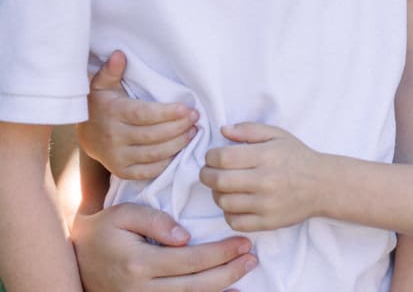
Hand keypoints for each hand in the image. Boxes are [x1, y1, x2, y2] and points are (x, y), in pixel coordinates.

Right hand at [72, 202, 256, 291]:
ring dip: (222, 290)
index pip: (191, 260)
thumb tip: (185, 236)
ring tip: (246, 276)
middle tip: (252, 257)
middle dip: (229, 272)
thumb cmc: (102, 233)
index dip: (220, 253)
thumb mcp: (123, 215)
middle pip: (197, 285)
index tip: (243, 242)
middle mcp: (143, 290)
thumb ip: (154, 220)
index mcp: (140, 264)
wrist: (72, 263)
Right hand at [77, 50, 198, 178]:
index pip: (143, 115)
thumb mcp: (102, 83)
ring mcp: (118, 158)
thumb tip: (120, 54)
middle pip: (152, 136)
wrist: (86, 134)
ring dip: (177, 144)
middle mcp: (114, 138)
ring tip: (193, 132)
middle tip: (195, 118)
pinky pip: (148, 171)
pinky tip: (179, 151)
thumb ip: (112, 69)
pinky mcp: (122, 172)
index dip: (167, 113)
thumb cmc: (100, 103)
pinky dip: (166, 163)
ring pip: (153, 154)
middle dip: (178, 127)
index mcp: (113, 113)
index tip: (187, 108)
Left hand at [200, 123, 324, 231]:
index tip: (211, 156)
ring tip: (222, 186)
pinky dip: (228, 213)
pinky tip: (234, 203)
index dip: (210, 156)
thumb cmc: (297, 156)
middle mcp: (264, 181)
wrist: (322, 185)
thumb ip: (249, 130)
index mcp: (265, 156)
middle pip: (219, 181)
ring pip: (224, 203)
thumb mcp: (277, 134)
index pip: (224, 158)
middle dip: (206, 175)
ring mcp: (265, 204)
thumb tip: (223, 130)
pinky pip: (235, 222)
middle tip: (207, 172)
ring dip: (216, 194)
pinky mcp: (267, 222)